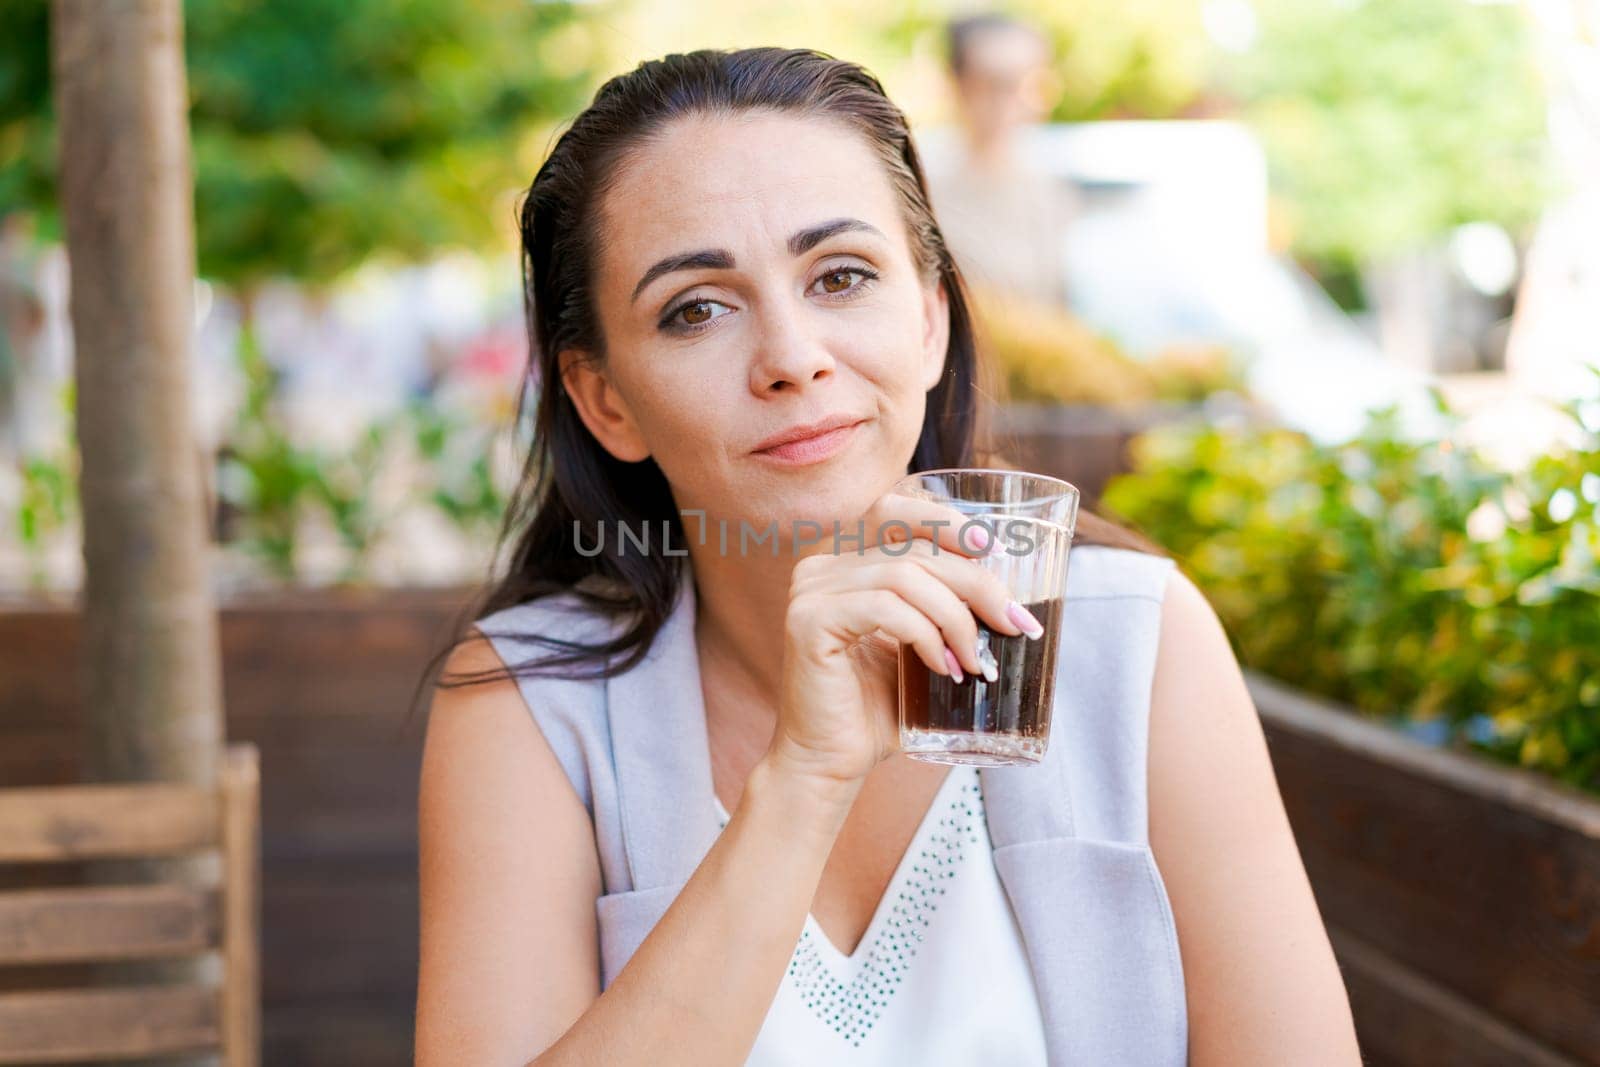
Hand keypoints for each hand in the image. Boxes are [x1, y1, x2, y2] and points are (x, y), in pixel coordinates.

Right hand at [766, 491, 1037, 784]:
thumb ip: (946, 610)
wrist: (830, 763)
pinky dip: (925, 634)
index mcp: (844, 562)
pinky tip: (943, 667)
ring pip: (904, 575)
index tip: (994, 551)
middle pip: (913, 548)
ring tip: (975, 661)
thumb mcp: (921, 646)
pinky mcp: (808, 621)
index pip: (896, 512)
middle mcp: (821, 566)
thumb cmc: (878, 710)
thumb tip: (1011, 597)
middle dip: (975, 582)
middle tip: (1014, 623)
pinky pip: (885, 607)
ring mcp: (810, 591)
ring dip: (955, 617)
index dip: (947, 521)